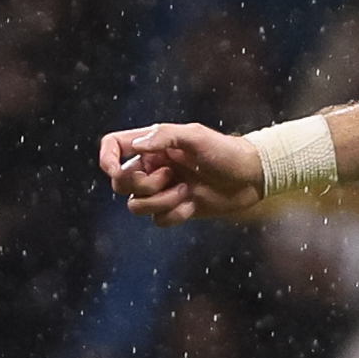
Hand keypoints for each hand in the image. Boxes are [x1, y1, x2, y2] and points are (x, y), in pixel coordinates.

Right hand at [99, 123, 263, 223]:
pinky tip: (193, 205)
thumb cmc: (225, 151)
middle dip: (143, 185)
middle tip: (170, 177)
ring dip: (161, 202)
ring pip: (136, 205)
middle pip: (121, 183)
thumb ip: (165, 136)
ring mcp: (163, 189)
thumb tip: (136, 146)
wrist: (251, 177)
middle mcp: (153, 166)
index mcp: (153, 144)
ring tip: (187, 192)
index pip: (114, 145)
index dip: (107, 158)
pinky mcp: (175, 209)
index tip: (115, 169)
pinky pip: (158, 220)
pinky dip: (174, 215)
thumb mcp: (196, 136)